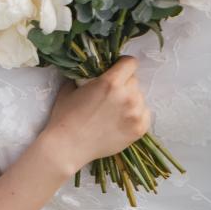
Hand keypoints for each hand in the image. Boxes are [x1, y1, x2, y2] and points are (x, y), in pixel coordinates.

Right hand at [37, 56, 152, 174]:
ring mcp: (135, 113)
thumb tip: (93, 70)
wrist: (68, 146)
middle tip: (111, 95)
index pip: (130, 63)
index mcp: (110, 82)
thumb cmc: (65, 117)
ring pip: (140, 97)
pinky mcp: (139, 129)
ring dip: (130, 99)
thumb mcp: (70, 88)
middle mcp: (127, 96)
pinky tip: (121, 119)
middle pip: (134, 80)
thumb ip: (86, 76)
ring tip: (114, 110)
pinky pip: (144, 113)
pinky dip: (135, 114)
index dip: (123, 64)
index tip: (117, 70)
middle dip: (124, 84)